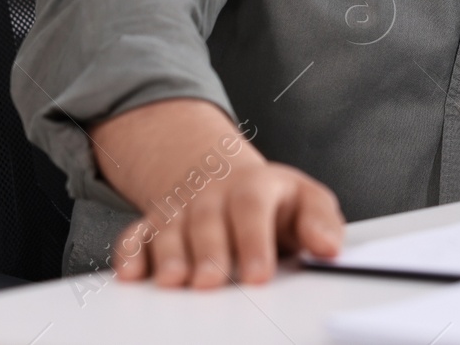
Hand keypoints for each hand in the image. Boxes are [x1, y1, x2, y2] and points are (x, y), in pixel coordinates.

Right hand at [112, 160, 345, 288]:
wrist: (227, 176)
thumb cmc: (274, 201)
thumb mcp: (307, 200)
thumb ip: (321, 222)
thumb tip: (329, 247)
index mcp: (255, 186)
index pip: (252, 207)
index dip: (254, 241)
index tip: (259, 277)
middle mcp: (213, 195)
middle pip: (207, 219)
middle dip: (208, 252)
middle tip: (209, 283)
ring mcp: (182, 208)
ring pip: (170, 227)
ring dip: (168, 255)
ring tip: (172, 282)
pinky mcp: (155, 224)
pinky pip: (136, 234)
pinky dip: (130, 252)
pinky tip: (130, 274)